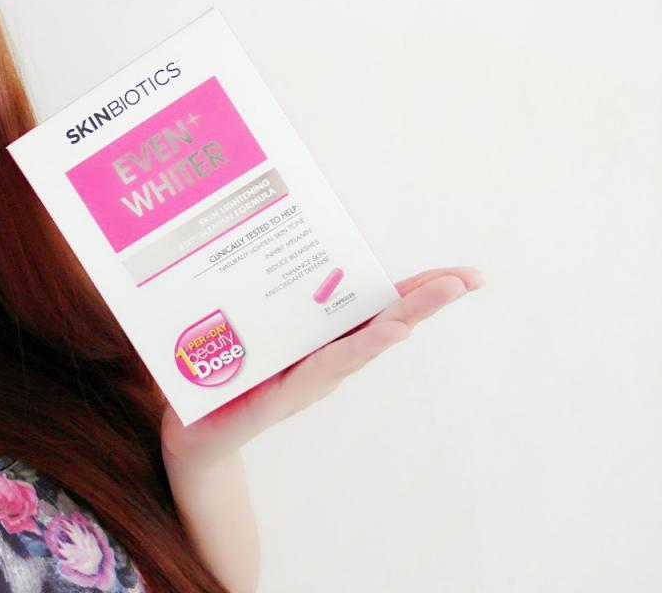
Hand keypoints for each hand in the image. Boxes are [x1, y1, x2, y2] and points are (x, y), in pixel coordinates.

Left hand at [160, 266, 484, 469]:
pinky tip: (389, 332)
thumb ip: (259, 294)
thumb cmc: (217, 374)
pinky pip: (330, 364)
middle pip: (385, 319)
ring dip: (406, 315)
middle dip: (428, 297)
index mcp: (319, 335)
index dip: (417, 287)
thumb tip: (261, 231)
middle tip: (470, 278)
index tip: (461, 273)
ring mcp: (312, 377)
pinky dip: (362, 347)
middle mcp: (324, 355)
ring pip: (367, 341)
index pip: (375, 305)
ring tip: (442, 292)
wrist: (191, 431)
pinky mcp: (289, 394)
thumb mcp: (242, 326)